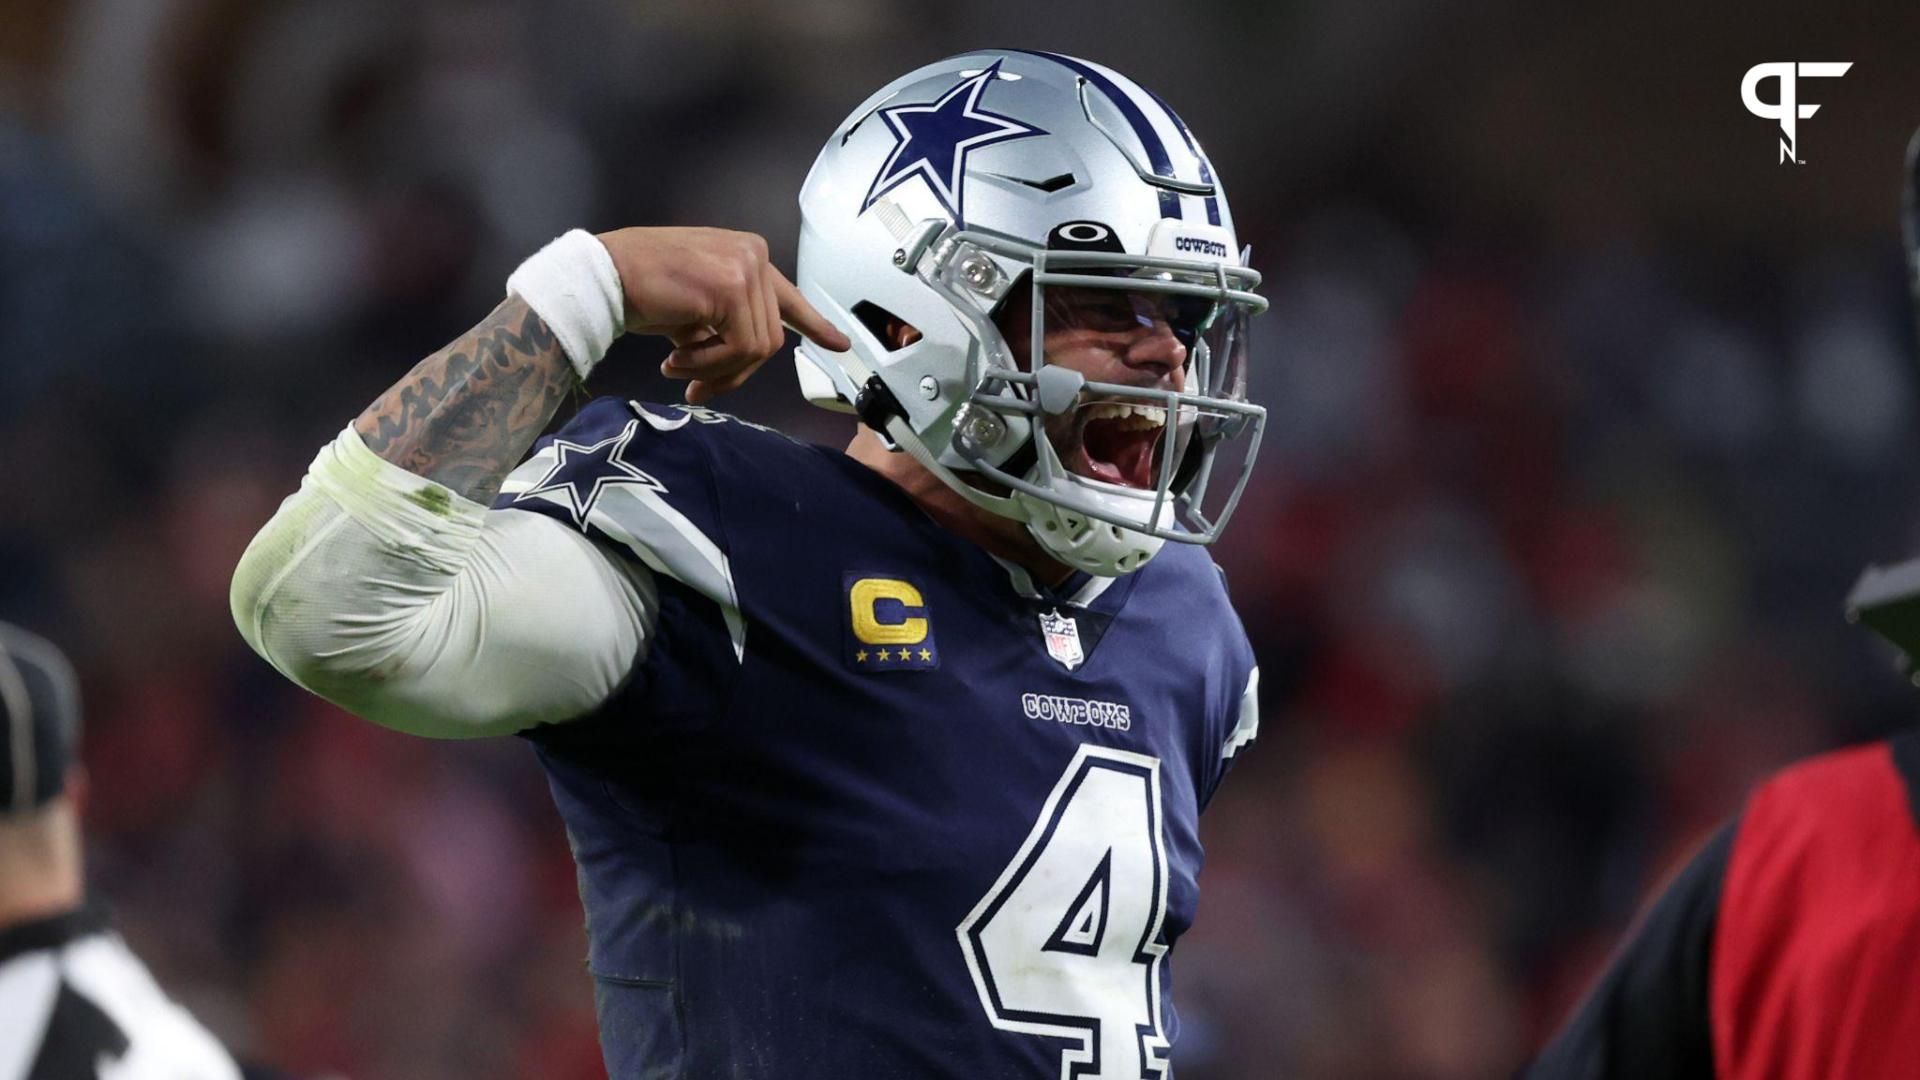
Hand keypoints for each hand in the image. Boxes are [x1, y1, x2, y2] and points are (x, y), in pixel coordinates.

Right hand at [595, 227, 850, 403]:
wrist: (603, 277)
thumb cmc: (639, 290)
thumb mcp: (696, 308)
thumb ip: (727, 324)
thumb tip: (748, 358)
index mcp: (747, 254)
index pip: (788, 296)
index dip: (814, 324)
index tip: (839, 344)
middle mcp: (754, 255)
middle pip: (769, 338)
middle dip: (732, 373)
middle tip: (694, 388)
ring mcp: (746, 268)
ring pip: (757, 349)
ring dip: (713, 371)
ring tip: (676, 367)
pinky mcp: (732, 289)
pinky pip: (739, 350)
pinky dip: (706, 367)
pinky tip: (674, 359)